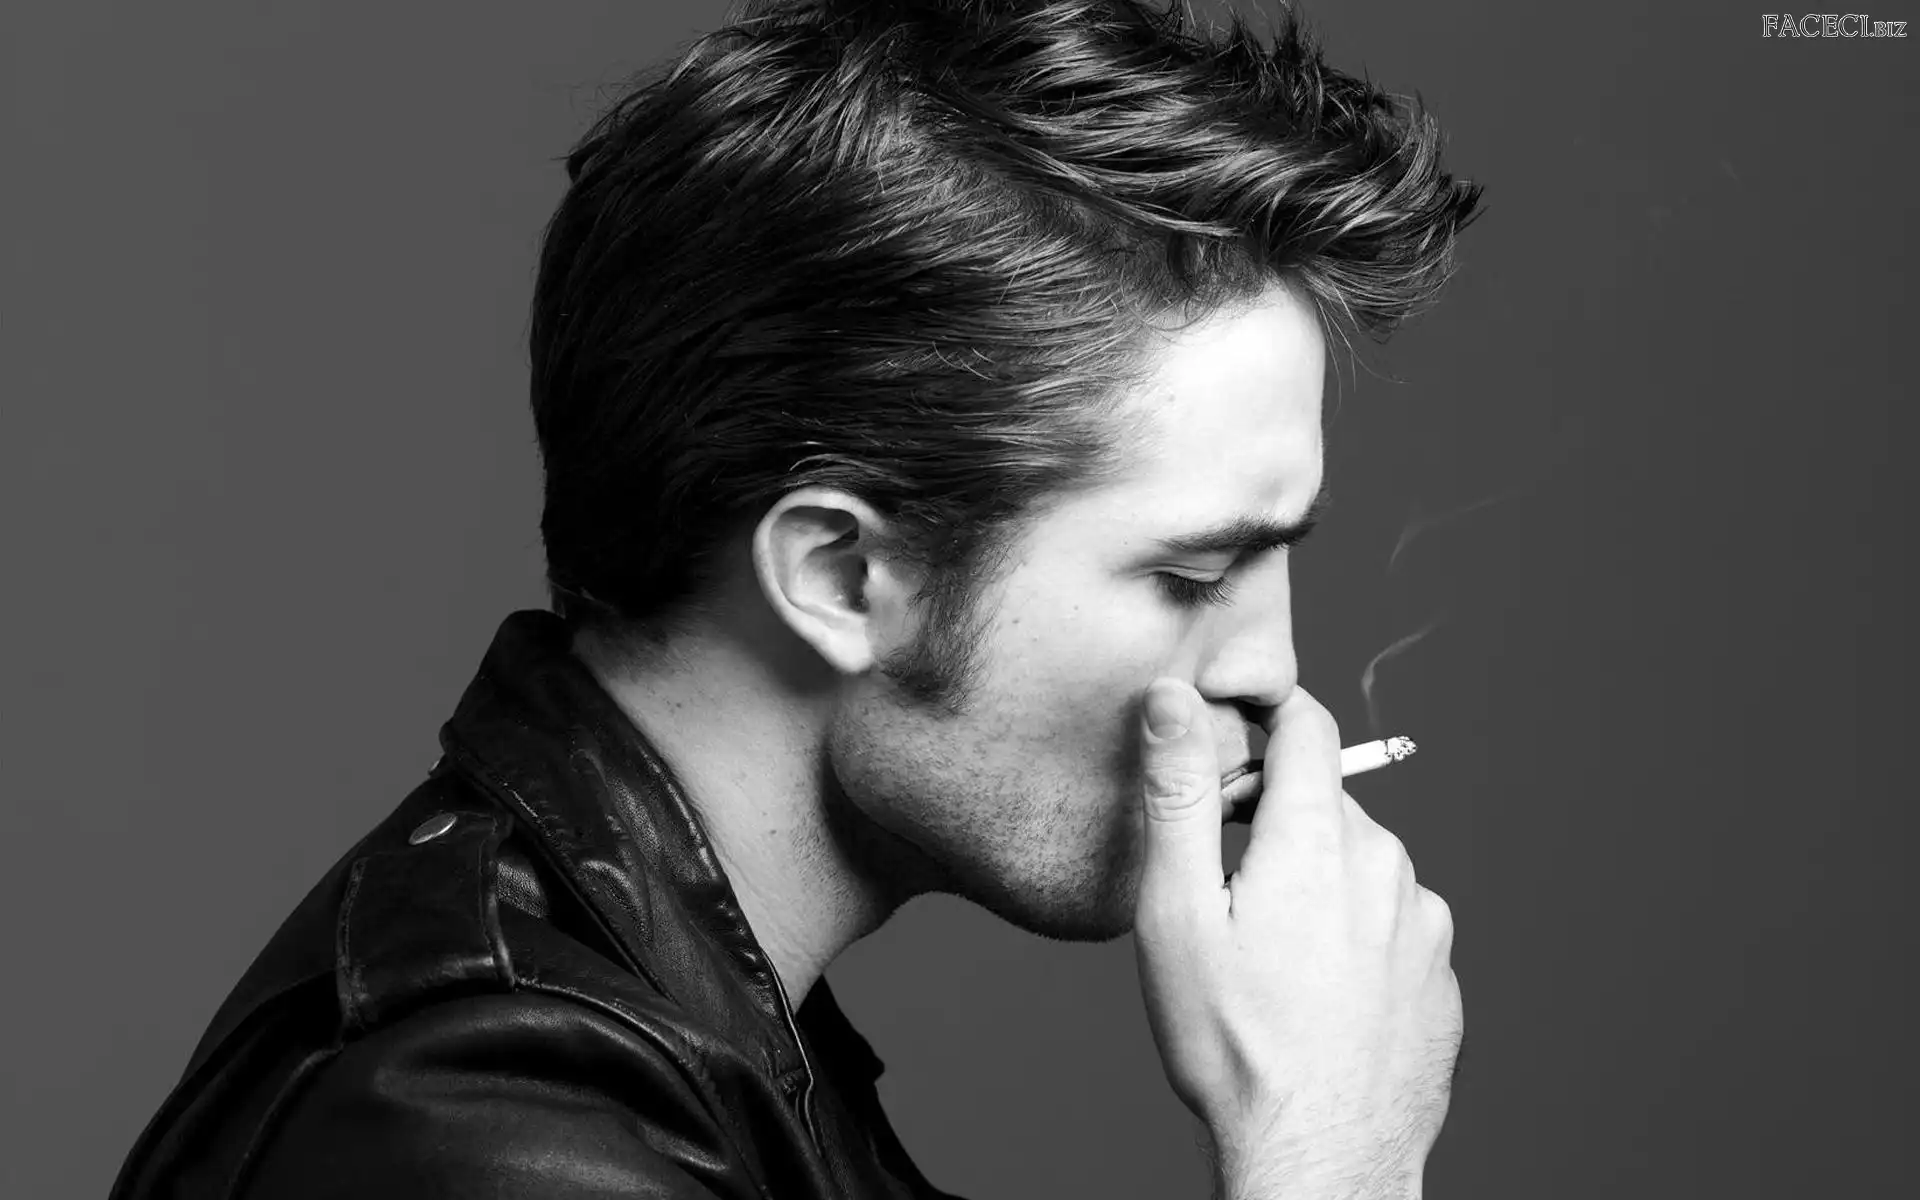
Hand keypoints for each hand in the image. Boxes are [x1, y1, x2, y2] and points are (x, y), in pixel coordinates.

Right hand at [1131, 679, 1460, 1198]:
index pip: (1307, 725)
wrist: (1320, 1160)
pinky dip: (1353, 937)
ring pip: (1362, 866)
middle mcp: (1388, 866)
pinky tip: (1315, 993)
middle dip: (1276, 820)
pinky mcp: (1441, 977)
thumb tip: (1171, 699)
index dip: (1264, 715)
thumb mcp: (1176, 912)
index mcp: (1320, 839)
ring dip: (1318, 881)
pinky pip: (1392, 925)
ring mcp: (1425, 925)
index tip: (1230, 735)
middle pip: (1328, 803)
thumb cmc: (1235, 1045)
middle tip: (1223, 886)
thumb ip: (1178, 794)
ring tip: (1269, 956)